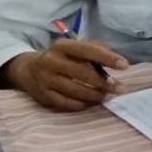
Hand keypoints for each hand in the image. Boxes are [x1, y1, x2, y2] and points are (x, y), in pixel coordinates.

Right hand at [4, 40, 126, 111]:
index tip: (125, 66)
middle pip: (82, 73)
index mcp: (62, 46)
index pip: (87, 50)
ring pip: (76, 91)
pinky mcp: (43, 96)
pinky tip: (91, 103)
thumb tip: (118, 62)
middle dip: (104, 82)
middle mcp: (51, 61)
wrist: (27, 70)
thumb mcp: (74, 49)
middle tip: (120, 88)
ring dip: (96, 95)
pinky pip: (67, 103)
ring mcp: (45, 80)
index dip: (107, 58)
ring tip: (107, 96)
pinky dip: (82, 104)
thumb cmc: (61, 58)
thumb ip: (95, 51)